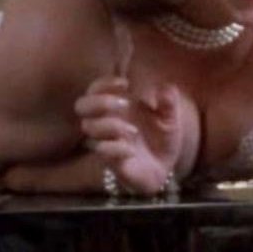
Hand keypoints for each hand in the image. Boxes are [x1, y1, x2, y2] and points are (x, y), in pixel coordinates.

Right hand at [74, 76, 182, 195]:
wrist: (164, 168)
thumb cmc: (161, 137)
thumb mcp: (170, 117)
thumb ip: (169, 101)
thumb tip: (165, 87)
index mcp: (117, 107)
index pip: (95, 89)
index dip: (103, 83)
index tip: (125, 83)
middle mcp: (106, 122)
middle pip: (82, 105)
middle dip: (100, 101)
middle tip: (125, 104)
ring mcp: (107, 142)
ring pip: (89, 127)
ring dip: (111, 124)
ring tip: (134, 130)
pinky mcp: (111, 162)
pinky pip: (102, 151)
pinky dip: (116, 148)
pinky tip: (131, 150)